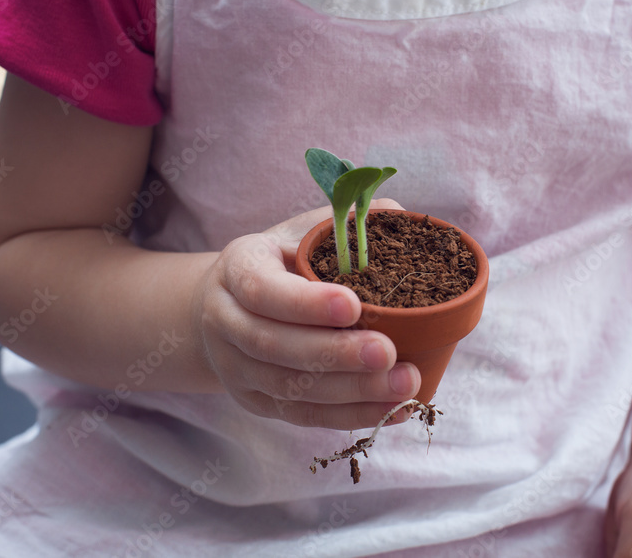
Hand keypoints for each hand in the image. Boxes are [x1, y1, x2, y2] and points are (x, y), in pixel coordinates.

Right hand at [191, 199, 420, 429]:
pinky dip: (352, 414)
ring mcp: (235, 368)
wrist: (227, 307)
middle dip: (335, 353)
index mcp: (237, 268)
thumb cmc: (281, 263)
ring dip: (351, 391)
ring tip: (405, 383)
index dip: (305, 303)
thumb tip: (400, 216)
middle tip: (389, 352)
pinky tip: (396, 407)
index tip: (353, 305)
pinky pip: (303, 415)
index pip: (262, 289)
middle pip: (274, 346)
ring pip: (290, 387)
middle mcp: (226, 321)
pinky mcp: (256, 401)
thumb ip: (345, 225)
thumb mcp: (300, 233)